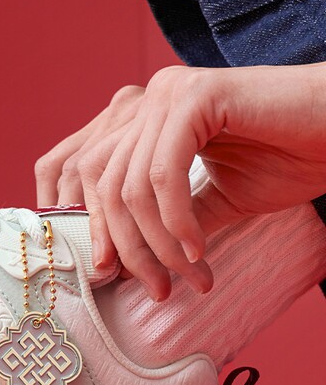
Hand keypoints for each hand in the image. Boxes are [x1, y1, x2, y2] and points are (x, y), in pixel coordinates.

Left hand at [35, 63, 325, 299]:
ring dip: (157, 244)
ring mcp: (169, 93)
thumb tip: (121, 265)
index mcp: (146, 121)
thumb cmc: (287, 160)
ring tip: (186, 277)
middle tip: (158, 291)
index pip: (97, 183)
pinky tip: (197, 250)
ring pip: (133, 187)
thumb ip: (165, 222)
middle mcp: (149, 101)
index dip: (100, 234)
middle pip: (106, 188)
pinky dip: (176, 220)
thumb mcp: (211, 203)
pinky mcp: (196, 96)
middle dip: (129, 248)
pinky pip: (164, 174)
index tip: (118, 278)